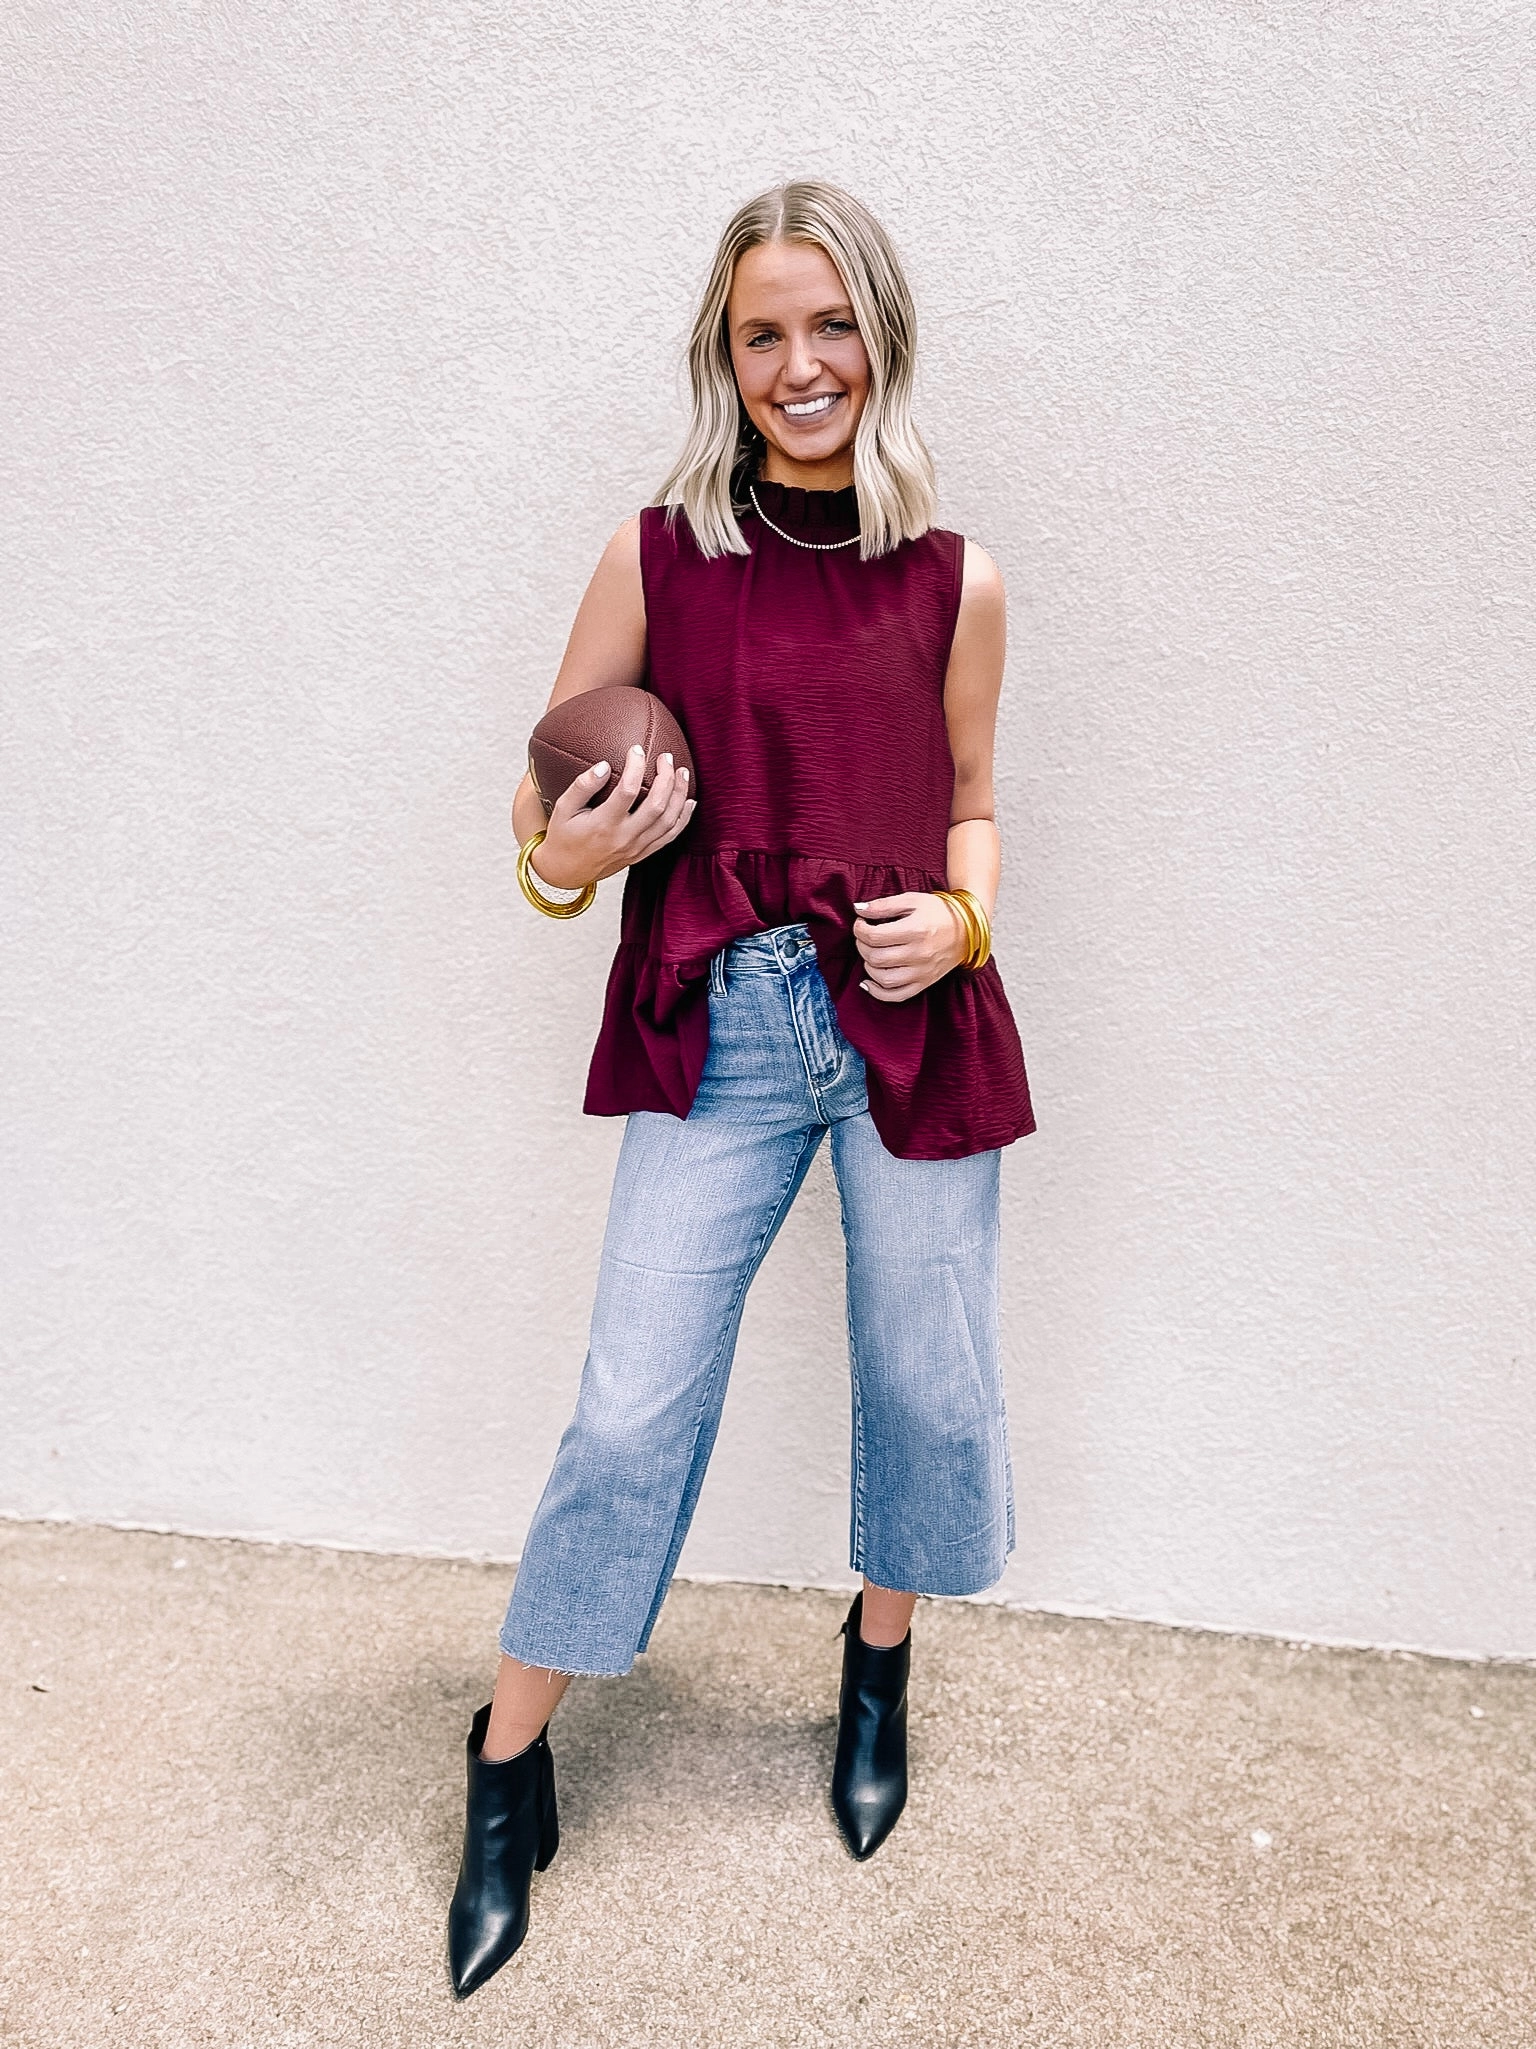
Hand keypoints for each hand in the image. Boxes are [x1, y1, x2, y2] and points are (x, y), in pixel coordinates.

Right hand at [527, 745, 695, 889]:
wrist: (566, 873)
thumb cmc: (563, 836)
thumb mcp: (562, 808)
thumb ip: (582, 786)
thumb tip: (604, 765)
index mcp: (603, 824)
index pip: (627, 791)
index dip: (636, 767)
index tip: (637, 750)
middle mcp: (623, 838)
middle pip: (656, 806)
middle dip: (666, 778)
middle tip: (666, 757)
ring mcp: (636, 848)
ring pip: (668, 821)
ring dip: (679, 795)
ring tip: (682, 773)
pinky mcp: (642, 855)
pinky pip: (669, 837)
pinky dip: (683, 818)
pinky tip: (688, 801)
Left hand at [852, 892, 967, 1002]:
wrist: (968, 928)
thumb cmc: (939, 912)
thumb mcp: (912, 900)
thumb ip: (884, 905)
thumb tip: (858, 909)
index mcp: (916, 930)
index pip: (874, 936)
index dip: (860, 929)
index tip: (861, 923)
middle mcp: (919, 954)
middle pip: (876, 957)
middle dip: (862, 945)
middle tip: (865, 936)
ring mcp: (922, 972)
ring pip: (883, 978)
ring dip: (869, 966)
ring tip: (871, 953)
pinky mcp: (925, 983)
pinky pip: (897, 996)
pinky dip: (878, 993)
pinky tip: (869, 982)